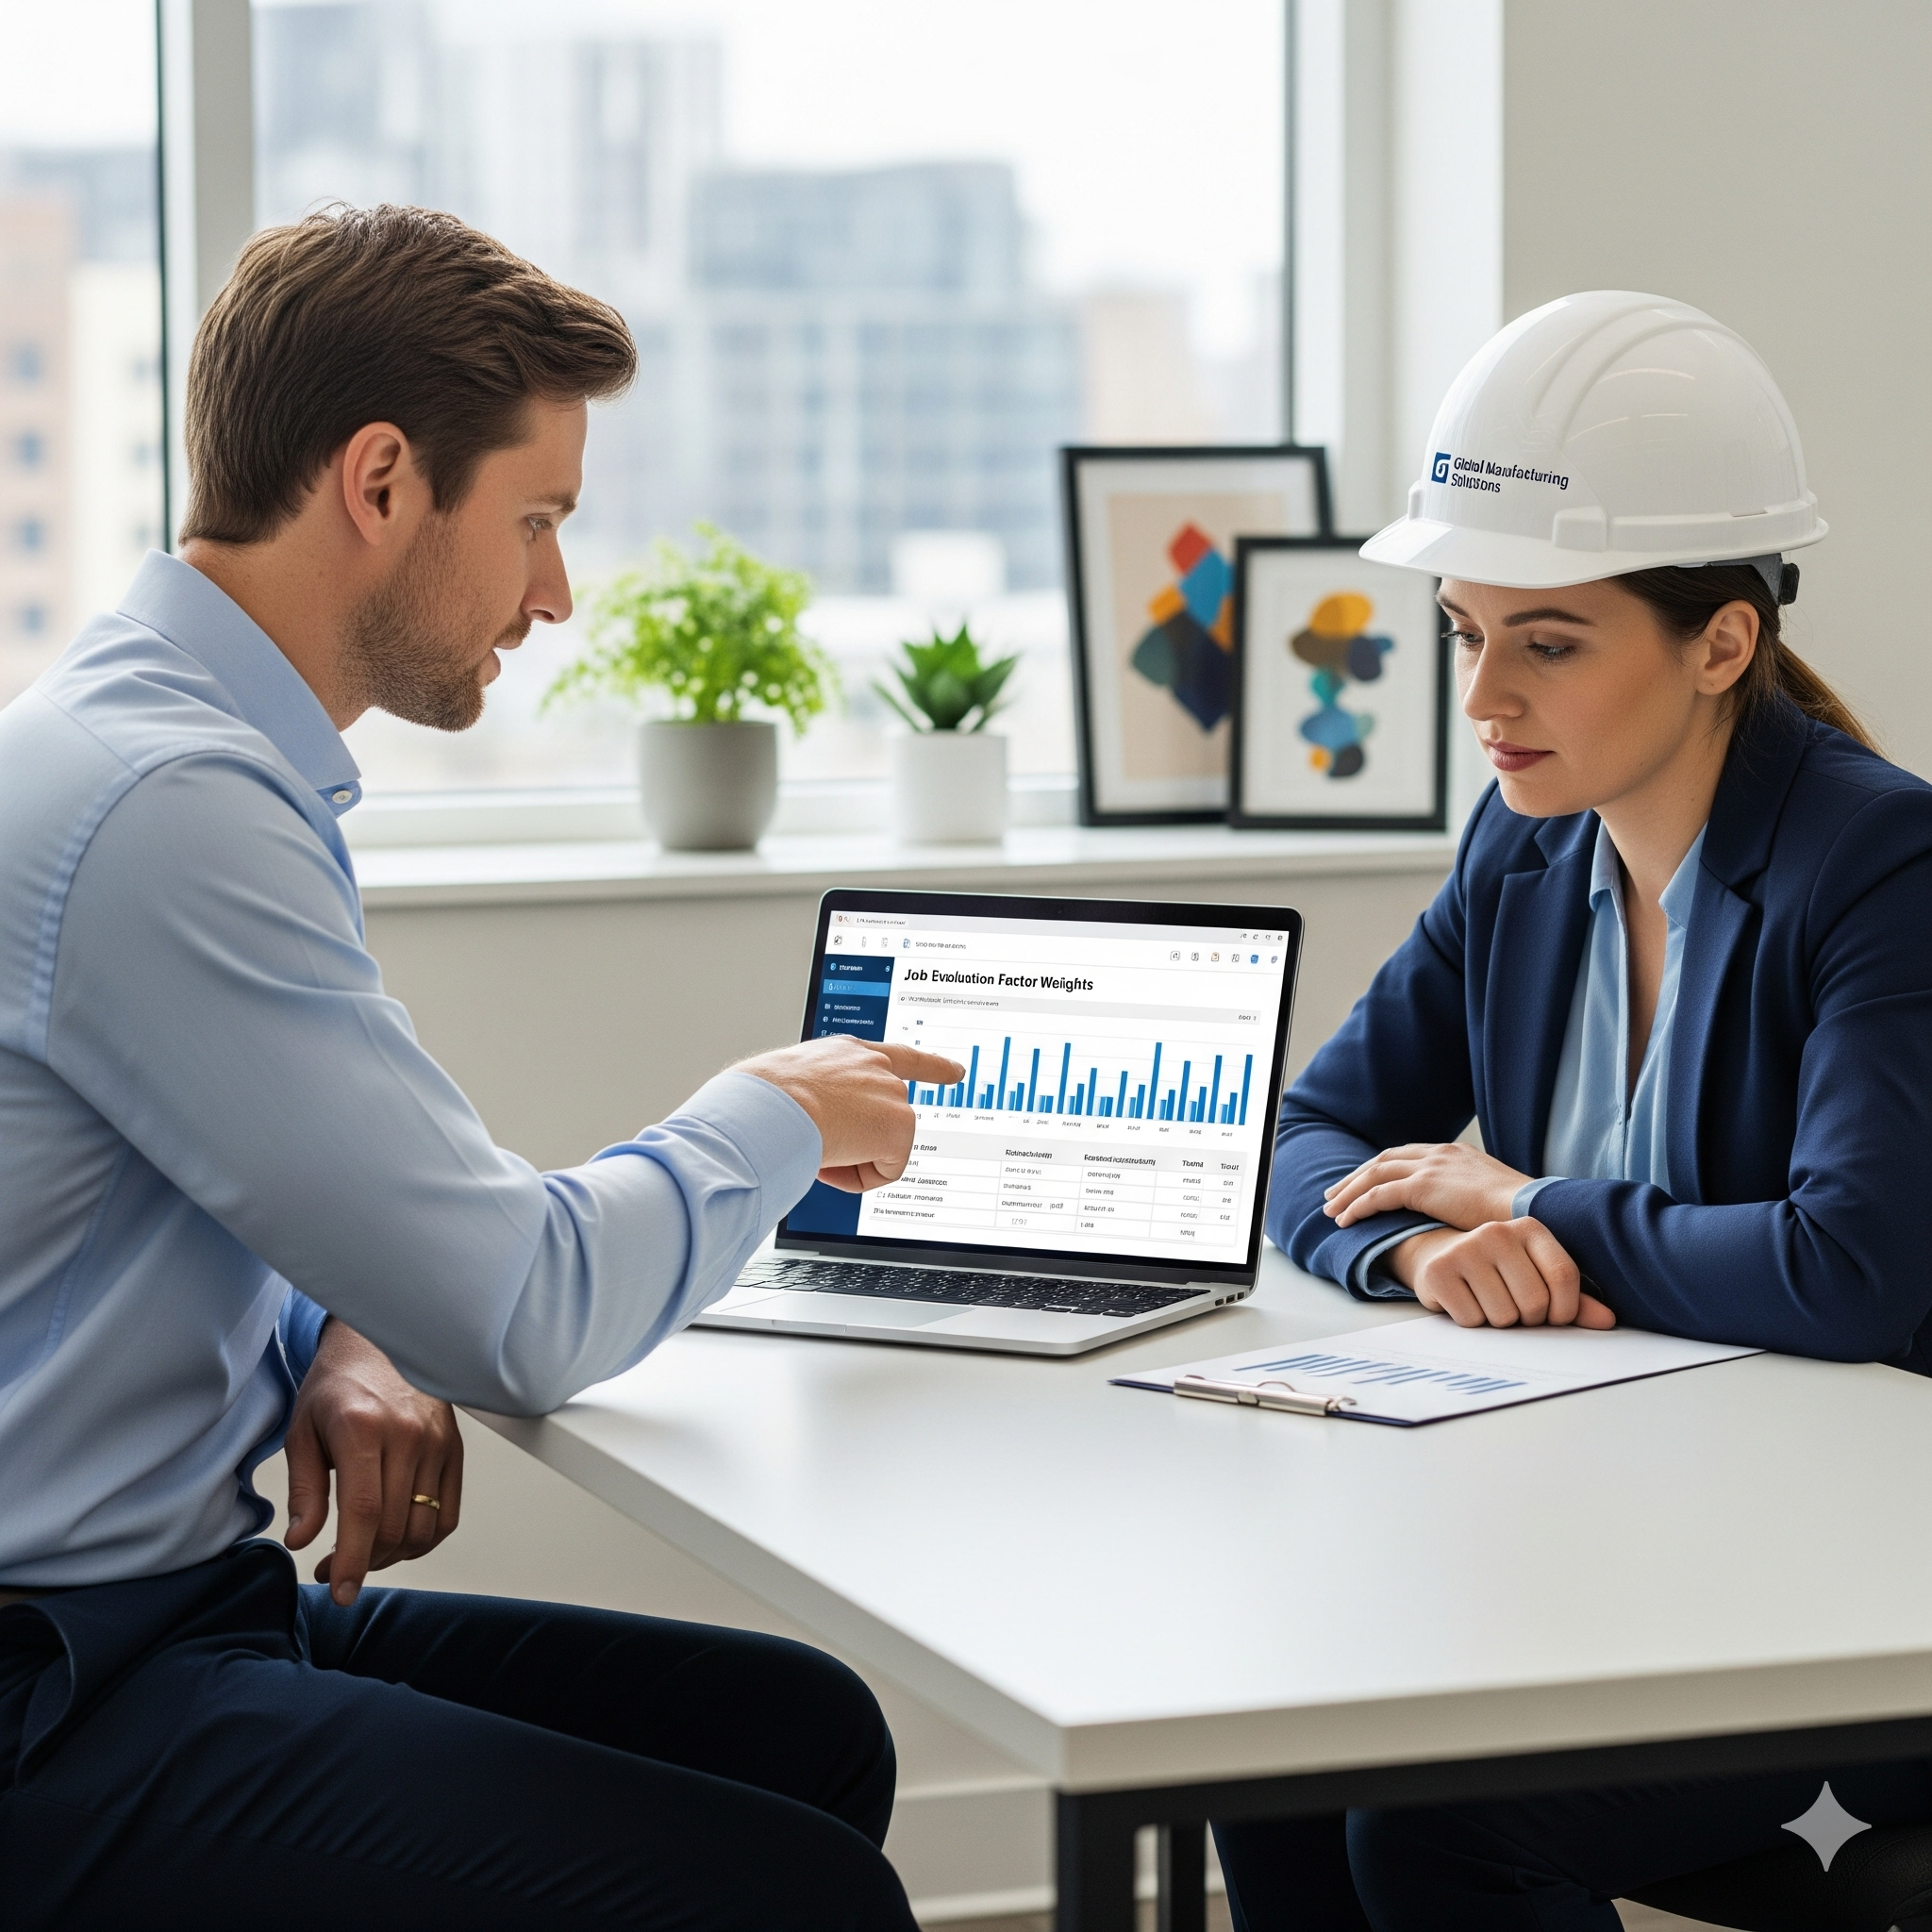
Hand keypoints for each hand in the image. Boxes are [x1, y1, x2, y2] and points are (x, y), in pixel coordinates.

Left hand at [283, 1318, 463, 1604]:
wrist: (378, 1343)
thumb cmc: (336, 1386)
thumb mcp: (302, 1432)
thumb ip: (304, 1489)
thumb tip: (301, 1540)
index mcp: (363, 1429)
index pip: (364, 1511)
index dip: (353, 1560)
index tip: (340, 1591)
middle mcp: (407, 1436)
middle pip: (394, 1526)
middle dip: (364, 1563)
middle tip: (335, 1570)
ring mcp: (437, 1442)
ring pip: (423, 1526)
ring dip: (392, 1556)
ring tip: (365, 1553)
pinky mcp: (454, 1448)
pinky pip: (447, 1513)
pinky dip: (424, 1540)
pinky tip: (398, 1541)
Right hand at [736, 1035, 964, 1190]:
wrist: (770, 1103)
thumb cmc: (764, 1096)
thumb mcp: (791, 1082)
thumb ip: (817, 1096)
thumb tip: (811, 1127)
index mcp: (848, 1052)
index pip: (898, 1057)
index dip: (931, 1067)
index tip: (957, 1072)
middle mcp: (876, 1068)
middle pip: (888, 1121)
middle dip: (861, 1143)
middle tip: (820, 1142)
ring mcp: (892, 1095)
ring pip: (879, 1150)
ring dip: (847, 1159)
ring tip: (814, 1143)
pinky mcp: (900, 1126)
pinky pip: (883, 1173)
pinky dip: (856, 1178)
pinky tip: (830, 1158)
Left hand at [1325, 1141, 1532, 1232]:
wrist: (1534, 1208)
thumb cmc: (1521, 1212)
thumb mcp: (1493, 1197)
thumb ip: (1471, 1198)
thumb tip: (1463, 1216)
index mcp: (1455, 1153)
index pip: (1407, 1155)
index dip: (1382, 1169)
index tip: (1365, 1182)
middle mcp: (1439, 1153)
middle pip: (1384, 1160)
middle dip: (1356, 1177)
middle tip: (1336, 1193)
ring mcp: (1430, 1167)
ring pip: (1374, 1175)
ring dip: (1349, 1192)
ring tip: (1332, 1210)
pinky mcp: (1423, 1186)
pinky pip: (1378, 1195)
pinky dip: (1358, 1207)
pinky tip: (1346, 1221)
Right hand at [1388, 1222, 1615, 1328]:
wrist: (1442, 1259)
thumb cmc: (1500, 1274)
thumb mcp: (1538, 1280)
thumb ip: (1573, 1300)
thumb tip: (1607, 1321)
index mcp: (1530, 1228)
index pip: (1564, 1277)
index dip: (1564, 1310)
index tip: (1553, 1317)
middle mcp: (1497, 1231)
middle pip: (1534, 1302)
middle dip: (1527, 1319)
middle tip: (1513, 1307)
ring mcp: (1465, 1248)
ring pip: (1503, 1316)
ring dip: (1498, 1322)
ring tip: (1486, 1302)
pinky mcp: (1439, 1270)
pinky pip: (1471, 1320)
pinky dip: (1471, 1322)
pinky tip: (1464, 1301)